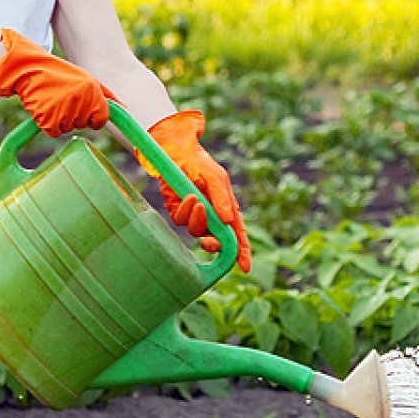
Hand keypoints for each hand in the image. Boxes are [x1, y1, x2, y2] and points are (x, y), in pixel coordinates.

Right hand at [0, 28, 114, 136]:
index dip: (91, 117)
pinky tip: (44, 107)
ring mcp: (66, 111)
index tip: (82, 108)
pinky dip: (47, 123)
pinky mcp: (50, 120)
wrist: (29, 69)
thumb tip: (124, 108)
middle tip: (62, 98)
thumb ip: (106, 94)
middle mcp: (82, 102)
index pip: (101, 119)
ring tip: (52, 99)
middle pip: (82, 124)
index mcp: (93, 91)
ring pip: (68, 129)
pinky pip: (53, 131)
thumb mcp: (86, 78)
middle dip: (74, 116)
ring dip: (60, 119)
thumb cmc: (58, 74)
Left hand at [137, 110, 251, 272]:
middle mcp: (212, 215)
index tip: (244, 267)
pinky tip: (187, 197)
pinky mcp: (177, 210)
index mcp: (227, 208)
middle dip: (214, 244)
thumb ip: (222, 198)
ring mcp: (194, 214)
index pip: (238, 234)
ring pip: (197, 231)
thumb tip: (228, 221)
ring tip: (196, 201)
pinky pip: (180, 220)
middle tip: (209, 242)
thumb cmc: (200, 162)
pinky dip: (184, 211)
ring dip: (197, 220)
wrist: (174, 150)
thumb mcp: (216, 176)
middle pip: (217, 240)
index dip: (242, 252)